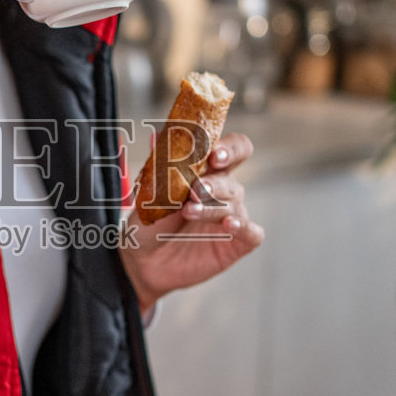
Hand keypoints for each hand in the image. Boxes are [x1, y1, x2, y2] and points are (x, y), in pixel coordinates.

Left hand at [119, 133, 263, 315]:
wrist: (144, 260)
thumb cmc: (151, 222)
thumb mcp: (150, 193)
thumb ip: (159, 166)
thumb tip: (156, 135)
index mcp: (210, 172)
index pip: (234, 150)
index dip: (230, 149)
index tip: (214, 154)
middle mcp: (225, 192)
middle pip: (231, 180)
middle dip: (214, 183)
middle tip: (195, 188)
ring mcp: (233, 217)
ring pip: (234, 205)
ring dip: (212, 206)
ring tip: (189, 210)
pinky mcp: (237, 243)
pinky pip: (252, 233)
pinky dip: (244, 227)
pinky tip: (229, 225)